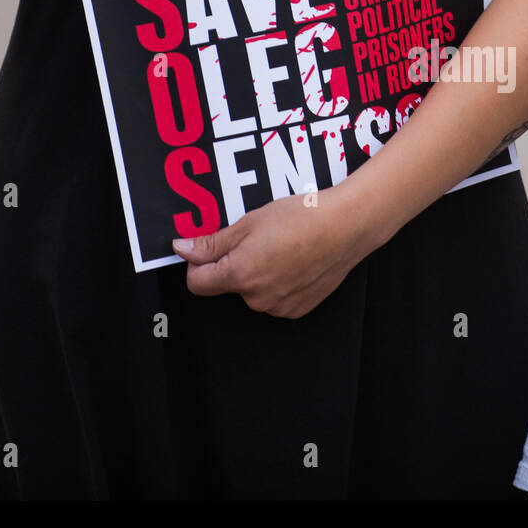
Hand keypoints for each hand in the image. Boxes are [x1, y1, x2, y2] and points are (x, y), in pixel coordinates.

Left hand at [174, 182, 375, 318]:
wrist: (345, 227)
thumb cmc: (302, 218)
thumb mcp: (250, 222)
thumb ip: (212, 242)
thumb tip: (182, 249)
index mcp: (240, 274)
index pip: (197, 282)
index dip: (198, 264)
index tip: (209, 250)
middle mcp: (257, 297)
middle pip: (226, 286)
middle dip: (233, 266)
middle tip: (256, 240)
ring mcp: (278, 306)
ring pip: (252, 293)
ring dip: (256, 275)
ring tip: (280, 249)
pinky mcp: (296, 309)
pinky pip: (274, 299)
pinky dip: (277, 284)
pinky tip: (293, 262)